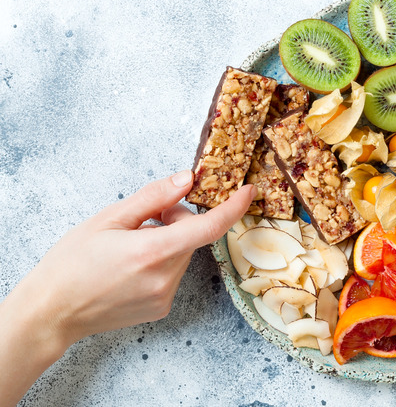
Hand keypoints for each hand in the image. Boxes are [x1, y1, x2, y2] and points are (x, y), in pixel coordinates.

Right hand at [0, 170, 255, 405]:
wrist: (51, 312)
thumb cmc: (71, 264)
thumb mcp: (108, 219)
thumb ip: (153, 197)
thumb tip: (187, 179)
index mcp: (152, 252)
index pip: (208, 227)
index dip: (233, 207)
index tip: (247, 192)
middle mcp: (164, 278)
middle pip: (191, 237)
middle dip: (177, 221)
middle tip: (147, 218)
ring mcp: (164, 296)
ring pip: (182, 255)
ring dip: (168, 243)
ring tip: (131, 246)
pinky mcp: (161, 308)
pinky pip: (173, 274)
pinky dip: (161, 263)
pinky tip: (131, 267)